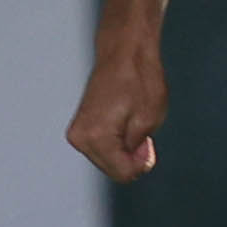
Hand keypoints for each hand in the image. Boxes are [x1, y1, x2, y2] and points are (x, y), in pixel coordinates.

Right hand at [68, 42, 167, 183]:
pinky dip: (116, 141)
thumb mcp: (150, 120)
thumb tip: (132, 167)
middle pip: (113, 169)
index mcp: (96, 138)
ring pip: (108, 160)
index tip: (147, 140)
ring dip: (124, 148)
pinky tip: (123, 119)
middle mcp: (80, 139)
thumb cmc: (140, 82)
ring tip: (131, 119)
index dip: (141, 162)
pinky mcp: (79, 128)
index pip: (122, 173)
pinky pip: (102, 148)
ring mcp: (76, 134)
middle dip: (132, 156)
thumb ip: (139, 151)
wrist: (123, 54)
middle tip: (142, 129)